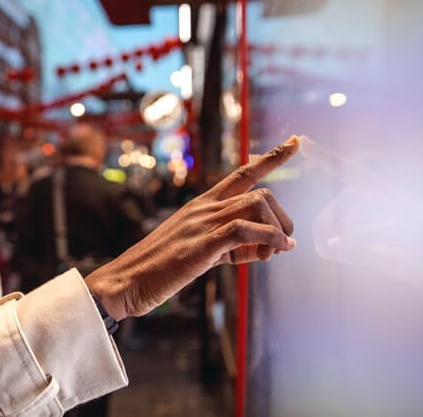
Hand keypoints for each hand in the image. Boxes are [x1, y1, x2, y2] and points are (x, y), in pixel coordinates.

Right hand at [85, 135, 299, 320]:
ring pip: (257, 204)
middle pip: (259, 191)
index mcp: (202, 205)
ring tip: (275, 252)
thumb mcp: (202, 253)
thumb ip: (234, 247)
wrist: (126, 282)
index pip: (242, 173)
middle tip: (284, 244)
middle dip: (282, 216)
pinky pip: (246, 230)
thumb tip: (269, 249)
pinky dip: (268, 240)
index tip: (296, 141)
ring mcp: (202, 222)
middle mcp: (204, 207)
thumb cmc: (160, 270)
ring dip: (277, 229)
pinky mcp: (203, 243)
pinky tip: (270, 254)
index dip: (272, 158)